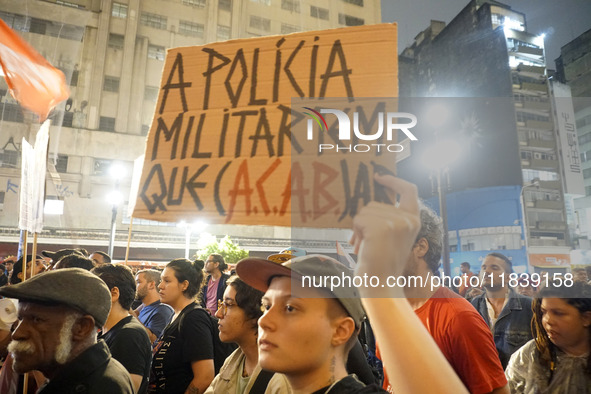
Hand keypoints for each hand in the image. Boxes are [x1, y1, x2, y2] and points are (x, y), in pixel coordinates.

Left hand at [350, 174, 419, 294]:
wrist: (381, 287)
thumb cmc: (381, 265)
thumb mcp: (391, 237)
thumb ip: (387, 220)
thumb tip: (368, 205)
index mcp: (414, 221)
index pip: (409, 190)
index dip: (394, 181)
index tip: (379, 177)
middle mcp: (408, 219)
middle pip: (375, 204)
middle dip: (365, 222)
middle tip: (366, 243)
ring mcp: (396, 222)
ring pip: (365, 212)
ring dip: (359, 229)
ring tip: (366, 247)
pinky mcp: (382, 227)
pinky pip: (358, 220)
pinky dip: (356, 233)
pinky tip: (363, 247)